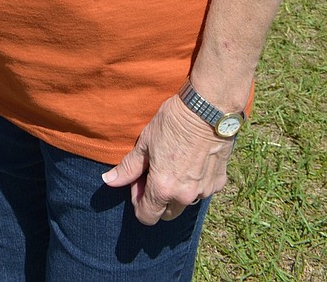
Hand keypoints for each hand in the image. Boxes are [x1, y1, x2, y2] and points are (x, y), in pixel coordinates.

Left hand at [102, 95, 233, 224]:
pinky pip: (202, 191)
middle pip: (166, 214)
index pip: (146, 216)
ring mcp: (204, 191)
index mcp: (163, 188)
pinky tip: (192, 161)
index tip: (139, 181)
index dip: (138, 201)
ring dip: (177, 192)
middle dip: (158, 200)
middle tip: (155, 173)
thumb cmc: (172, 123)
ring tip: (174, 164)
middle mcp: (185, 196)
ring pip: (185, 203)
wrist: (207, 109)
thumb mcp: (145, 143)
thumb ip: (128, 168)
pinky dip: (195, 183)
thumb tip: (108, 181)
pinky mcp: (218, 183)